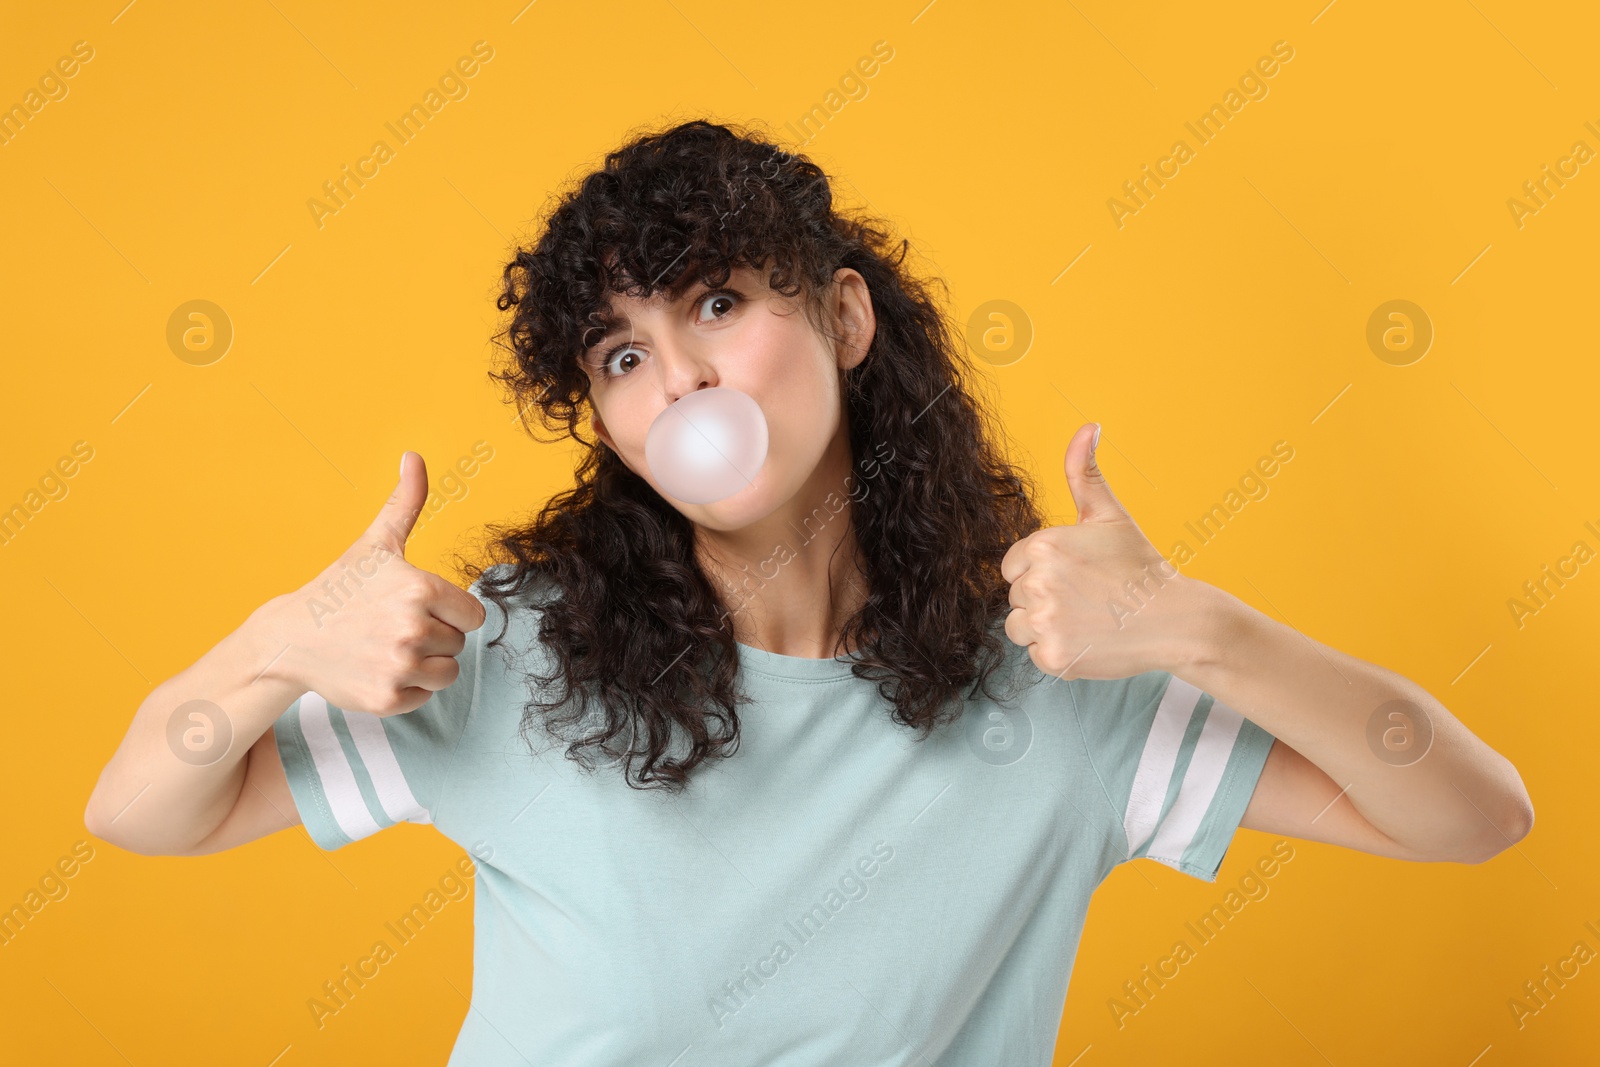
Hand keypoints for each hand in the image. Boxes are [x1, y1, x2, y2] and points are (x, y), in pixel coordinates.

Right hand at [266, 451, 487, 714]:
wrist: (291, 638)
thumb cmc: (340, 588)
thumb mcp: (376, 544)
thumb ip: (406, 502)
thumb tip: (414, 455)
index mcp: (420, 589)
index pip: (473, 615)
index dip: (449, 611)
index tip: (417, 606)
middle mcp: (413, 628)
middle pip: (458, 643)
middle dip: (434, 636)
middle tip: (393, 627)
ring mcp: (399, 666)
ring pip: (447, 672)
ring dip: (425, 664)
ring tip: (388, 647)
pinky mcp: (388, 698)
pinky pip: (425, 696)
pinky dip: (407, 688)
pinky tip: (378, 668)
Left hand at [1001, 423, 1203, 680]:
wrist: (1175, 619)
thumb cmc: (1140, 566)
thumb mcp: (1109, 515)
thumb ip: (1084, 472)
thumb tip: (1087, 426)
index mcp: (1042, 547)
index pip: (1013, 567)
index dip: (1042, 572)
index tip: (1076, 575)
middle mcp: (1037, 584)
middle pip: (1016, 597)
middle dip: (1045, 599)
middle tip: (1088, 598)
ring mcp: (1045, 623)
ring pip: (1019, 627)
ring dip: (1046, 627)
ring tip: (1086, 619)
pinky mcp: (1053, 657)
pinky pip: (1037, 655)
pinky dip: (1060, 653)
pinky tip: (1090, 640)